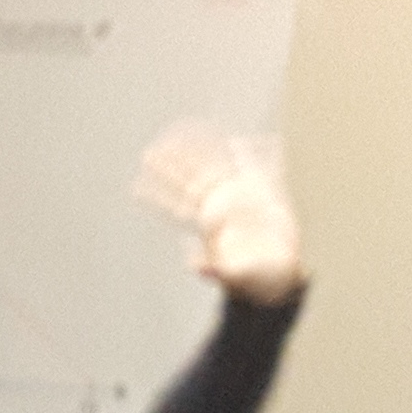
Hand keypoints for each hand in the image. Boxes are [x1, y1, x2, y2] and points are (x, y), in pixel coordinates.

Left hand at [135, 123, 302, 303]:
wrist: (276, 274)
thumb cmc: (250, 280)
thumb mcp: (232, 277)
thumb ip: (214, 271)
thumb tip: (194, 267)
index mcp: (206, 226)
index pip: (176, 208)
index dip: (157, 197)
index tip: (136, 188)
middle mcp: (218, 208)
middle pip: (189, 182)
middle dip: (170, 168)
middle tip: (149, 153)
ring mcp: (240, 198)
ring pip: (217, 168)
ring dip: (202, 152)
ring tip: (187, 133)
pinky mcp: (263, 195)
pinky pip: (254, 170)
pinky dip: (248, 155)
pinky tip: (239, 141)